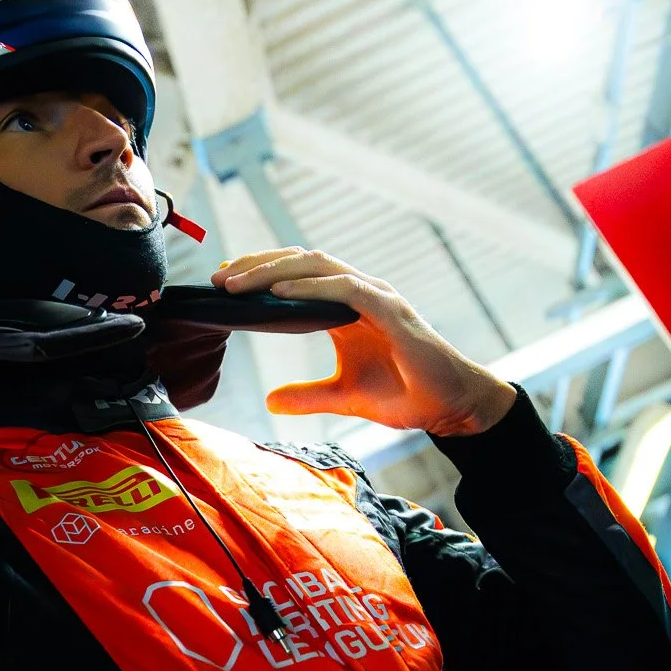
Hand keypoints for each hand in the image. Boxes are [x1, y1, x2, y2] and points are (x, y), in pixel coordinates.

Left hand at [212, 249, 516, 435]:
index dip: (260, 273)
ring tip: (239, 282)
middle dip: (257, 266)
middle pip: (301, 263)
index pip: (297, 275)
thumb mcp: (344, 397)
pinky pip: (346, 289)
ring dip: (275, 272)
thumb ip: (308, 396)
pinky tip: (280, 293)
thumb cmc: (406, 394)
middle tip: (220, 279)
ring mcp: (376, 298)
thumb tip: (271, 400)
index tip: (225, 281)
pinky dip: (311, 288)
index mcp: (347, 306)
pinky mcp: (391, 311)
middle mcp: (359, 293)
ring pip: (318, 267)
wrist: (451, 407)